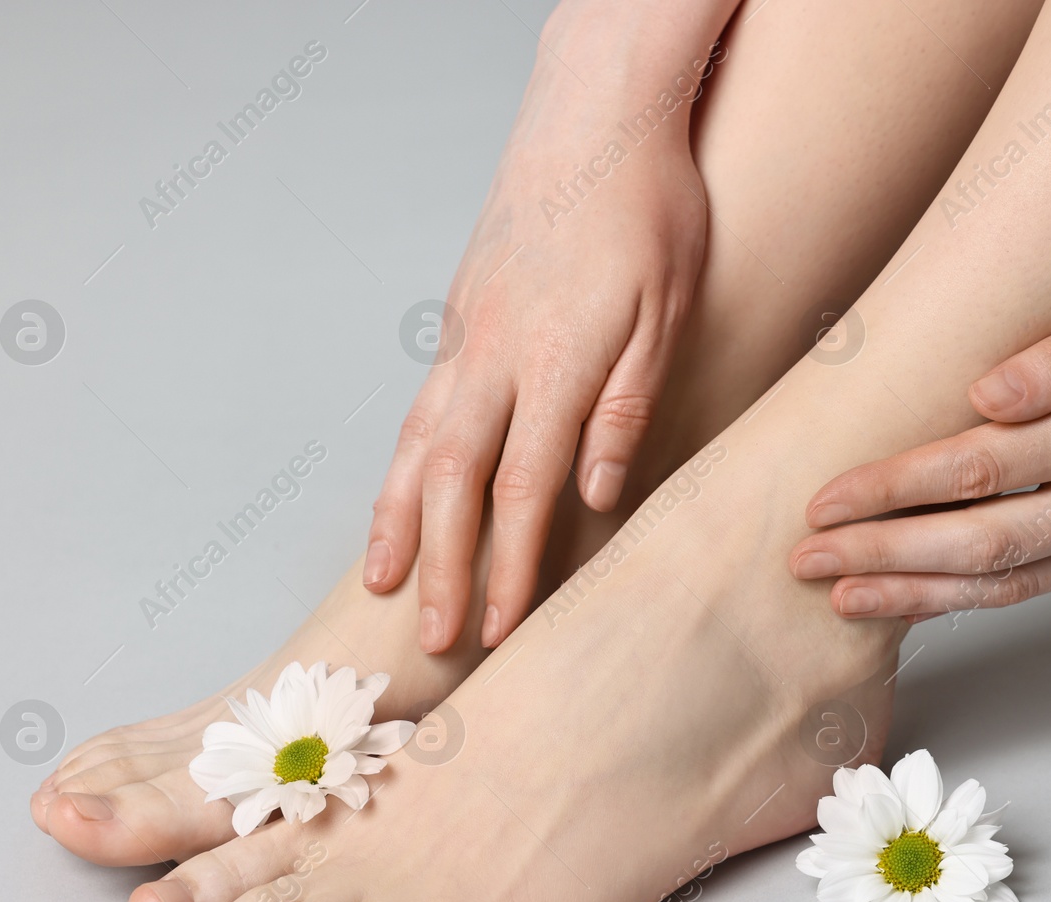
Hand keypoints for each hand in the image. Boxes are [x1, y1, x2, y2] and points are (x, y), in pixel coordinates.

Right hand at [365, 16, 725, 651]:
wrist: (596, 116)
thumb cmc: (647, 209)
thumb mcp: (668, 309)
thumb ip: (628, 404)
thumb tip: (596, 492)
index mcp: (555, 361)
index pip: (523, 489)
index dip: (507, 566)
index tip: (498, 625)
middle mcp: (495, 355)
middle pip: (452, 481)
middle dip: (440, 565)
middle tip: (432, 636)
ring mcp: (468, 334)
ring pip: (417, 443)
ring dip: (398, 520)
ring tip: (382, 582)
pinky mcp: (459, 317)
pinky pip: (419, 404)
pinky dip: (402, 461)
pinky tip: (399, 494)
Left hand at [790, 287, 1050, 619]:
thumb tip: (985, 396)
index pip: (975, 469)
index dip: (892, 489)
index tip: (826, 500)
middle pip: (975, 542)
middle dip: (880, 555)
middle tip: (803, 561)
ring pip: (1001, 583)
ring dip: (913, 594)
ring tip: (839, 596)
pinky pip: (1034, 587)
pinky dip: (968, 601)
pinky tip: (915, 601)